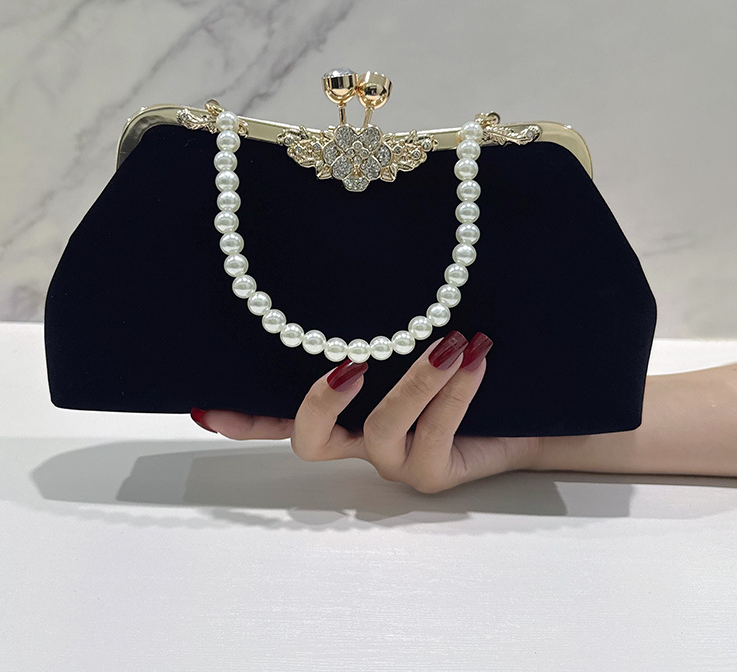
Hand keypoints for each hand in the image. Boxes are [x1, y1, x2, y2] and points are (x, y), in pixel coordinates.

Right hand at [191, 329, 541, 493]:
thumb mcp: (416, 336)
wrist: (530, 411)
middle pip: (308, 443)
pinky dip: (453, 392)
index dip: (243, 415)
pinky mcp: (434, 475)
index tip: (206, 404)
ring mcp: (395, 462)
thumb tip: (357, 261)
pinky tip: (476, 355)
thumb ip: (384, 321)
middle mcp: (359, 440)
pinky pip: (434, 435)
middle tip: (351, 362)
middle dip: (318, 403)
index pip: (281, 415)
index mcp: (346, 410)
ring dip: (414, 381)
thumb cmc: (462, 361)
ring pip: (379, 431)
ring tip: (453, 340)